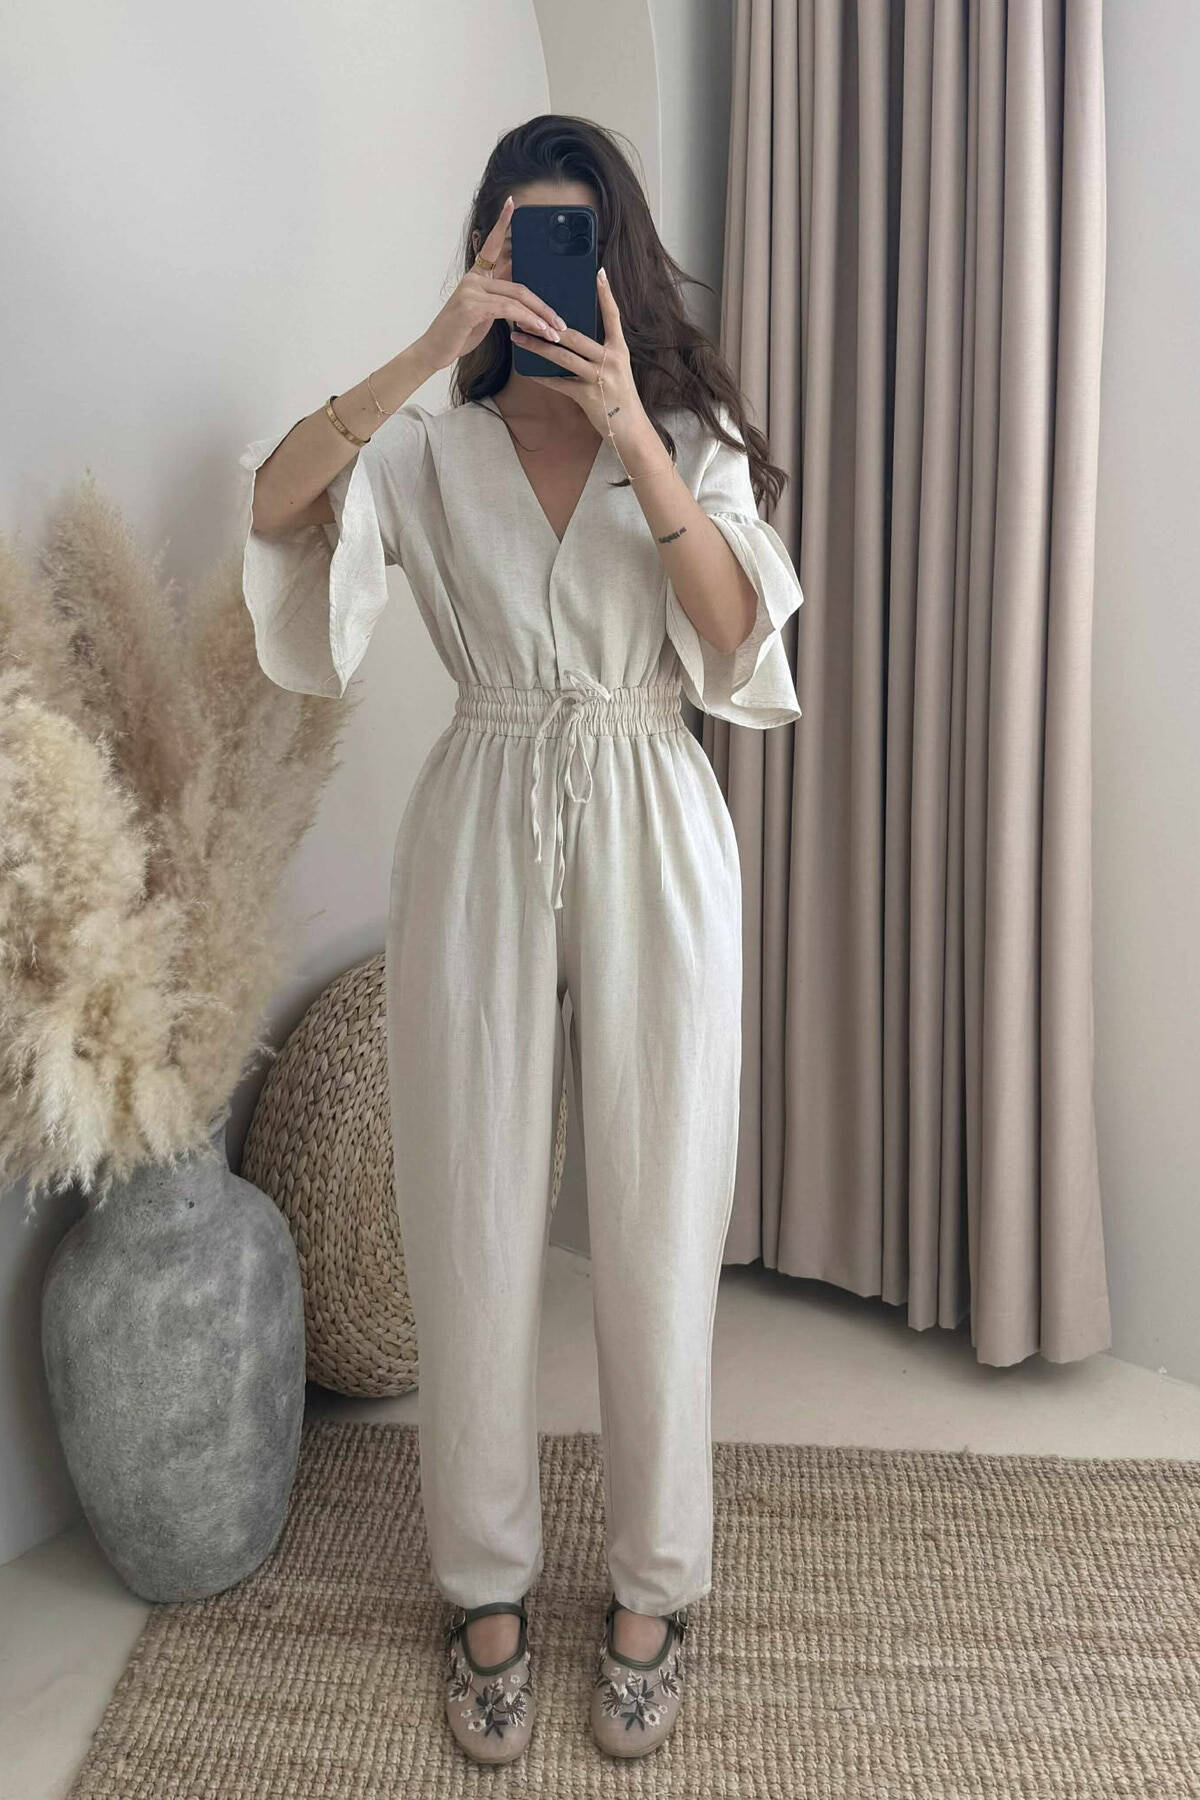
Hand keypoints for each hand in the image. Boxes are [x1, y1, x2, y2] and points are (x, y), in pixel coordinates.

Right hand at [419, 196, 567, 371]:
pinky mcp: (471, 306)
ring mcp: (471, 290)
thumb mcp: (484, 314)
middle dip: (544, 306)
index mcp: (477, 277)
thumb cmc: (459, 334)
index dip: (503, 223)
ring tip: (555, 332)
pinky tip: (539, 330)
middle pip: (519, 285)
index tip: (512, 203)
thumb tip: (524, 297)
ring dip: (540, 317)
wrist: (434, 351)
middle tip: (560, 322)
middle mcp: (473, 279)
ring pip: (517, 298)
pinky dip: (527, 320)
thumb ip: (500, 300)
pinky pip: (508, 310)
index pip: (492, 245)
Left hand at [509, 268, 650, 453]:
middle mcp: (610, 360)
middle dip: (548, 324)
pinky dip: (542, 377)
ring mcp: (598, 379)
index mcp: (619, 350)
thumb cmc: (620, 398)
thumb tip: (572, 336)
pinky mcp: (586, 396)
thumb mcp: (616, 370)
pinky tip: (526, 370)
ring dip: (537, 347)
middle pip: (576, 336)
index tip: (598, 272)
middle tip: (526, 312)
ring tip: (517, 337)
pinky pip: (559, 383)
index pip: (613, 316)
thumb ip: (599, 353)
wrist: (630, 430)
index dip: (606, 294)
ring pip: (563, 357)